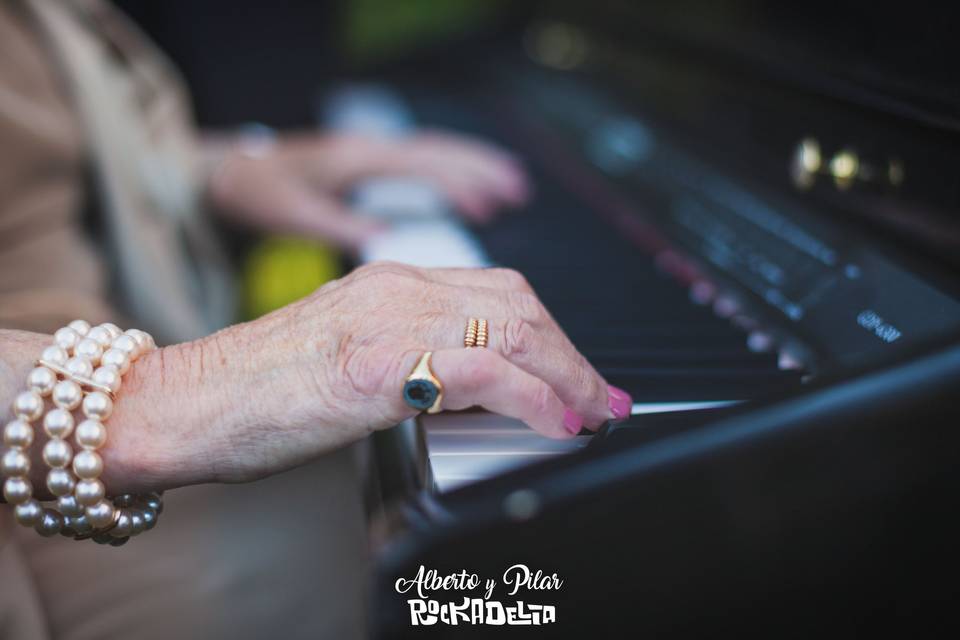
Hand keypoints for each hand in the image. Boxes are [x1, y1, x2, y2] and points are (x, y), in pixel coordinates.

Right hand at [104, 263, 626, 488]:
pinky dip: (534, 397)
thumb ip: (411, 359)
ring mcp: (388, 319)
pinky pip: (484, 370)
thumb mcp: (349, 359)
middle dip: (571, 354)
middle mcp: (397, 287)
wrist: (187, 403)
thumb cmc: (257, 392)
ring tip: (592, 412)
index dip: (551, 333)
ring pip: (513, 328)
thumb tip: (473, 393)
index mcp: (390, 283)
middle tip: (601, 397)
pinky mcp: (379, 364)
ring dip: (567, 375)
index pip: (497, 293)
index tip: (577, 373)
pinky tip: (555, 422)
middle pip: (518, 304)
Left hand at [207, 131, 530, 249]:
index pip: (423, 166)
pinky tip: (466, 196)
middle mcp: (371, 150)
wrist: (232, 170)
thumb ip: (340, 224)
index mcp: (358, 159)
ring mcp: (371, 153)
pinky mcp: (368, 165)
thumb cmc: (260, 191)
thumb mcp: (295, 212)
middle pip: (439, 152)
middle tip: (519, 190)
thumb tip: (386, 239)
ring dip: (472, 168)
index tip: (495, 202)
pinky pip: (420, 165)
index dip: (463, 182)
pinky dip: (449, 176)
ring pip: (433, 155)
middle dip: (482, 169)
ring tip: (510, 189)